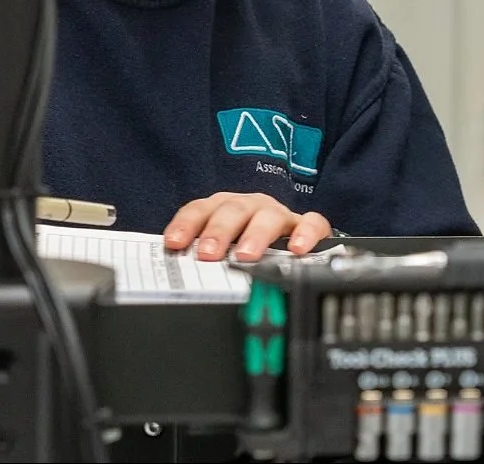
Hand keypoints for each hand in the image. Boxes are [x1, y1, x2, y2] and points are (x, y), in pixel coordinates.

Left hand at [164, 192, 331, 261]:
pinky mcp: (306, 226)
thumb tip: (172, 275)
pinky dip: (305, 233)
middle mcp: (250, 206)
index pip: (200, 209)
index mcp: (223, 208)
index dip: (186, 224)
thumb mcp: (219, 251)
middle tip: (208, 254)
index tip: (174, 243)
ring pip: (268, 215)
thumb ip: (200, 258)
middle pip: (233, 210)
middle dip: (219, 231)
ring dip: (255, 235)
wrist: (285, 240)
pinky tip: (297, 250)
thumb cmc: (244, 246)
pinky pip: (311, 222)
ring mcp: (278, 215)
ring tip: (246, 256)